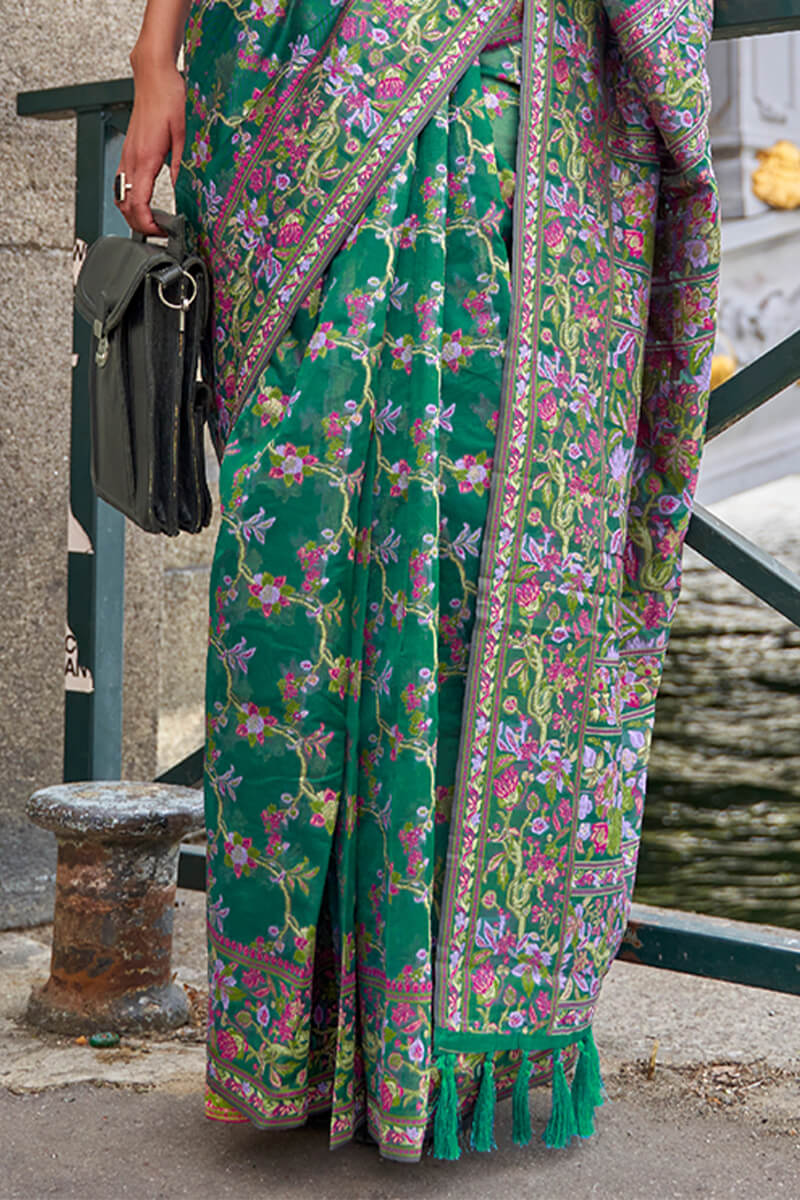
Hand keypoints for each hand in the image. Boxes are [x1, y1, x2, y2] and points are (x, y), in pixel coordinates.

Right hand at [115, 50, 185, 235]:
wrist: (154, 76)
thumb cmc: (169, 98)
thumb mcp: (184, 134)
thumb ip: (181, 165)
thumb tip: (183, 190)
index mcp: (145, 158)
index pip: (138, 203)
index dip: (147, 223)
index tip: (162, 232)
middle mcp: (131, 159)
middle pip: (125, 205)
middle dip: (139, 224)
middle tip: (160, 232)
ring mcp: (127, 155)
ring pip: (120, 195)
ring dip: (132, 213)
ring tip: (152, 222)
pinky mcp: (127, 151)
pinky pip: (122, 182)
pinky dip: (129, 199)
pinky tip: (143, 202)